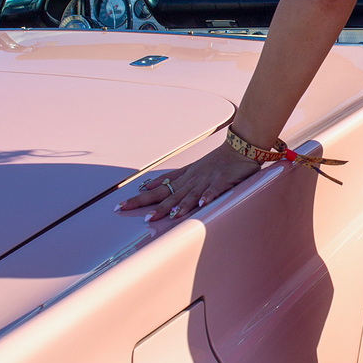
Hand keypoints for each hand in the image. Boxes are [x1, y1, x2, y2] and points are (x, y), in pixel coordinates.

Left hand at [115, 141, 260, 221]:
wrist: (239, 148)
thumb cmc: (217, 161)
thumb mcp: (191, 169)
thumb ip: (173, 178)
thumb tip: (150, 186)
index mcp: (184, 177)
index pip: (158, 188)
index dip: (141, 197)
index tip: (123, 205)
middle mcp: (192, 179)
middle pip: (166, 193)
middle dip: (146, 202)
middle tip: (127, 209)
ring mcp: (206, 180)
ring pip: (190, 194)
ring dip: (179, 204)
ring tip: (169, 215)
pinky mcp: (222, 181)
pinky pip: (214, 190)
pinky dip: (208, 196)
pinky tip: (202, 204)